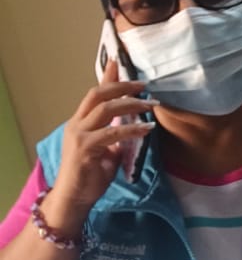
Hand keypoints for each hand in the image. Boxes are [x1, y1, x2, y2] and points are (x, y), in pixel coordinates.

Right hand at [46, 61, 154, 225]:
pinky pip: (112, 133)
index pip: (94, 93)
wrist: (73, 198)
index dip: (107, 76)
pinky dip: (131, 129)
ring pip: (104, 109)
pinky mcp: (85, 149)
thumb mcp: (106, 150)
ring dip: (130, 104)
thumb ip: (116, 136)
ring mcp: (79, 135)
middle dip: (121, 85)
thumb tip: (133, 125)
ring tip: (150, 104)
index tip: (119, 61)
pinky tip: (146, 127)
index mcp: (80, 122)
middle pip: (97, 94)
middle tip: (144, 85)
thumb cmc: (90, 176)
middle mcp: (76, 124)